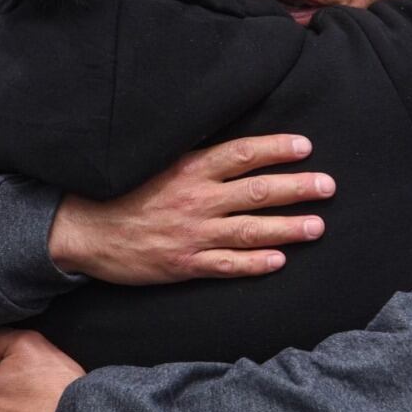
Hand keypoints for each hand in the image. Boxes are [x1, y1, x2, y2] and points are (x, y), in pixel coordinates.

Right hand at [47, 134, 334, 283]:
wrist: (82, 230)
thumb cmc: (120, 193)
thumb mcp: (156, 164)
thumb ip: (193, 157)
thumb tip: (230, 147)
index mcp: (189, 169)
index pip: (243, 154)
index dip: (277, 150)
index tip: (305, 147)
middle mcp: (196, 200)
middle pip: (258, 191)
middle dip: (298, 189)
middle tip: (328, 186)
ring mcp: (193, 234)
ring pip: (251, 230)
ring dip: (288, 228)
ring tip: (318, 226)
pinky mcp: (184, 264)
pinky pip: (228, 265)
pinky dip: (255, 263)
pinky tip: (280, 260)